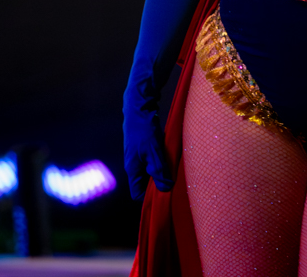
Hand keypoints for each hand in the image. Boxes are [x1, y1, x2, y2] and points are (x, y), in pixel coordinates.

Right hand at [124, 83, 172, 197]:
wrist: (139, 108)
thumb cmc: (144, 130)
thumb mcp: (154, 152)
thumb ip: (159, 171)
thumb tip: (165, 189)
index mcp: (132, 169)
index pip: (137, 193)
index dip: (149, 197)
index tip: (164, 195)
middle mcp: (134, 165)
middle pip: (145, 183)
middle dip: (158, 185)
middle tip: (173, 182)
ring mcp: (138, 156)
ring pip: (150, 172)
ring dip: (162, 172)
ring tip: (174, 170)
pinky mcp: (144, 148)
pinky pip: (153, 161)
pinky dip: (162, 162)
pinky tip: (171, 158)